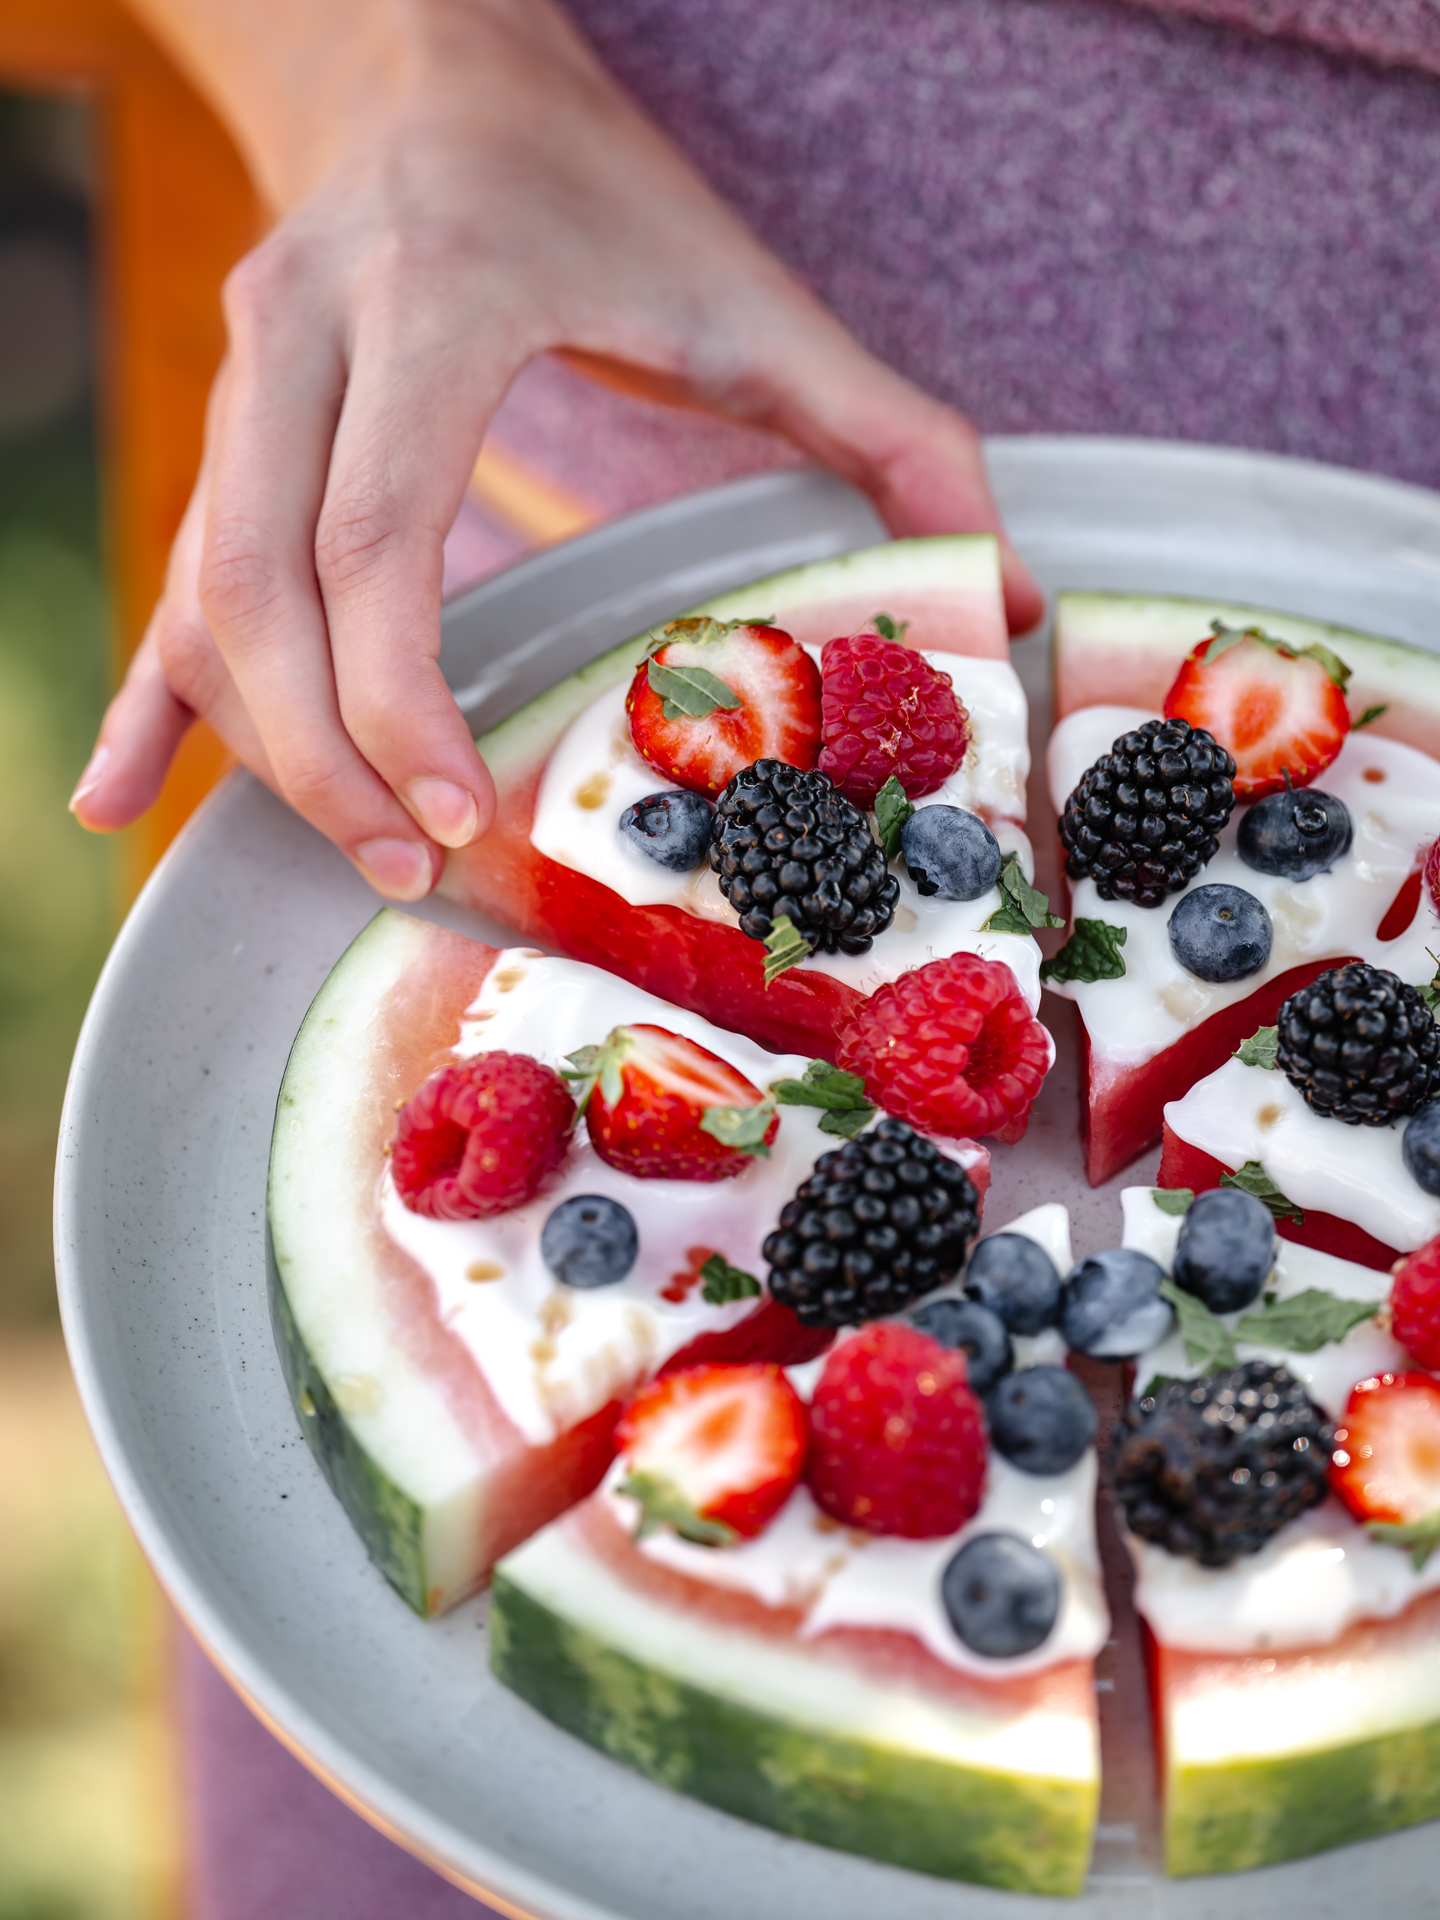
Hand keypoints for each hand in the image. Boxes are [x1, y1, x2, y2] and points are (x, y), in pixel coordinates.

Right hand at [72, 0, 1042, 897]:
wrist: (417, 56)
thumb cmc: (588, 183)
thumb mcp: (742, 288)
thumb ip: (884, 428)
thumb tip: (1003, 586)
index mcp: (432, 304)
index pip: (374, 535)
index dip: (401, 696)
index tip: (462, 811)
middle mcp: (302, 340)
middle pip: (263, 587)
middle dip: (326, 755)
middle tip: (418, 868)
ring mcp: (237, 386)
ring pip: (205, 595)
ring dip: (261, 745)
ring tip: (360, 855)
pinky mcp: (218, 431)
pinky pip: (164, 581)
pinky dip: (148, 699)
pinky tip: (115, 798)